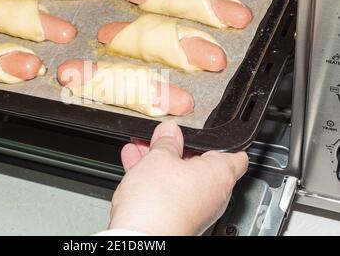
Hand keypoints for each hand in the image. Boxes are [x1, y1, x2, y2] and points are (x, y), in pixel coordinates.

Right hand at [110, 120, 248, 235]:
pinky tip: (134, 165)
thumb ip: (166, 141)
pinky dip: (154, 179)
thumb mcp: (159, 157)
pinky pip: (167, 192)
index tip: (208, 134)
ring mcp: (195, 209)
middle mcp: (213, 195)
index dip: (221, 141)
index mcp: (220, 175)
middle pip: (199, 164)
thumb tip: (169, 131)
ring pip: (179, 178)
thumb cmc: (159, 202)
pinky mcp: (177, 218)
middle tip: (161, 138)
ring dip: (160, 163)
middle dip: (177, 149)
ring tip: (141, 149)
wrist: (142, 238)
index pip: (235, 155)